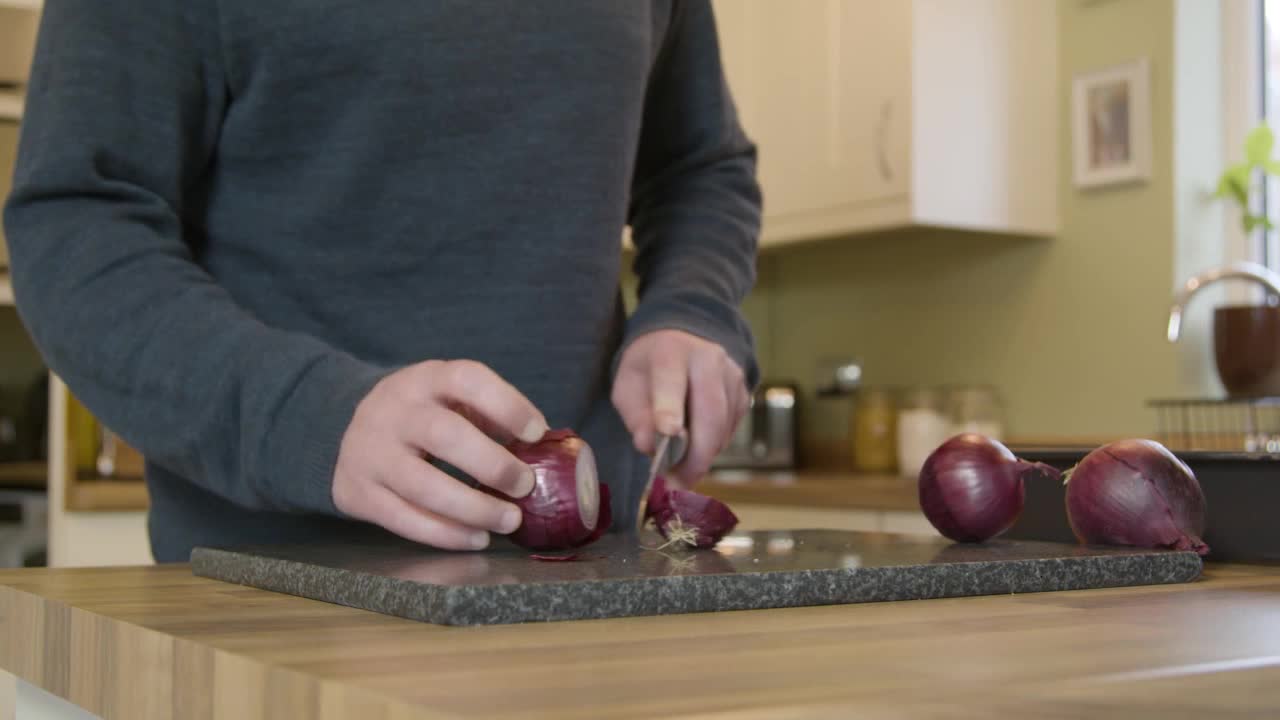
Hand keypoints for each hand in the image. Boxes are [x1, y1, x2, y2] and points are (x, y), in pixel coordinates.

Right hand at [332, 360, 548, 550]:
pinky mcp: (357, 492)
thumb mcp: (450, 400)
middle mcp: (394, 411)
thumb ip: (491, 417)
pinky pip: (403, 519)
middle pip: (444, 435)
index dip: (506, 405)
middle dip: (492, 465)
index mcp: (425, 380)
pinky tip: (477, 538)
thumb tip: (546, 450)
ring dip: (473, 509)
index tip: (537, 433)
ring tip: (509, 520)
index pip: (467, 380)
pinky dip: (445, 535)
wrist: (349, 431)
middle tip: (525, 486)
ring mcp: (371, 452)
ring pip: (423, 486)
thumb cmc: (422, 417)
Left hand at [611, 329, 749, 484]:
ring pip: (723, 426)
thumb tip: (649, 446)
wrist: (681, 340)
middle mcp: (708, 358)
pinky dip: (714, 446)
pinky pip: (732, 429)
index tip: (669, 434)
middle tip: (678, 483)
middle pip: (710, 411)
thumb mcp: (628, 387)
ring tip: (681, 470)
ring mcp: (731, 374)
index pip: (671, 381)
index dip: (670, 408)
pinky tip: (697, 446)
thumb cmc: (650, 369)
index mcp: (670, 352)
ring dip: (704, 455)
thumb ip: (635, 416)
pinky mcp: (744, 392)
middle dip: (695, 454)